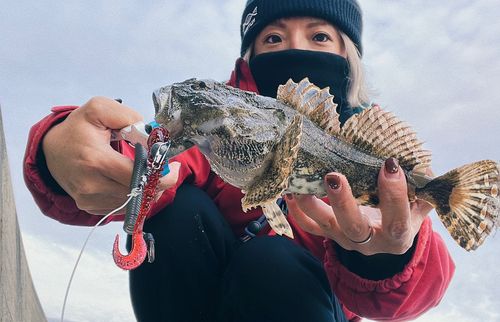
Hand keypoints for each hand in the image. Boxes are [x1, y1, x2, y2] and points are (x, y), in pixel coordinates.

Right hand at [43, 97, 179, 214]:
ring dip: (147, 189)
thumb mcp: (98, 109)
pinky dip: (133, 196)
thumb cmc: (78, 129)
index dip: (160, 174)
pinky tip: (134, 181)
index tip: (173, 166)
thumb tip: (149, 134)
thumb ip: (127, 116)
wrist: (51, 149)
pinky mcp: (89, 206)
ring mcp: (89, 199)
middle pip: (138, 192)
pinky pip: (121, 207)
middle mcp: (91, 184)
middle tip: (167, 168)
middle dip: (158, 181)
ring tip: (150, 172)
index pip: (137, 175)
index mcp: (95, 159)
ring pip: (132, 202)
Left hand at [286, 158, 433, 254]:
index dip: (394, 194)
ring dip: (310, 203)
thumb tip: (422, 163)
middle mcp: (369, 243)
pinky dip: (296, 211)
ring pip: (324, 225)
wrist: (386, 239)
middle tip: (333, 175)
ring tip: (299, 182)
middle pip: (353, 227)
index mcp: (397, 237)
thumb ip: (424, 188)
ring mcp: (345, 240)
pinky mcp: (329, 235)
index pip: (397, 220)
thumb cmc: (404, 215)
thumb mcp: (419, 206)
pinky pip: (309, 226)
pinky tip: (288, 192)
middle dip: (342, 201)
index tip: (390, 164)